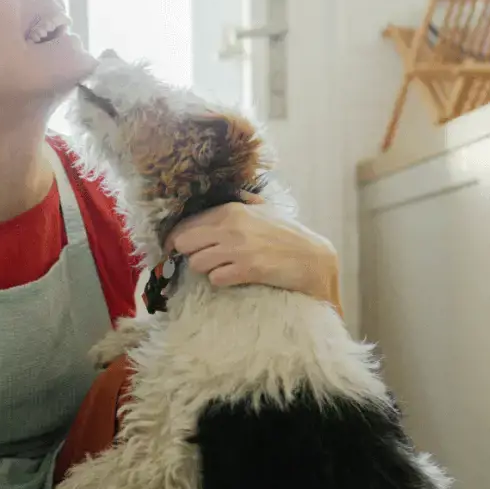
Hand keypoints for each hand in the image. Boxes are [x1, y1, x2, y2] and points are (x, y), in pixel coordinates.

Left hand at [166, 195, 340, 308]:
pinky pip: (216, 279)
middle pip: (184, 243)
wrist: (313, 258)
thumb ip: (238, 207)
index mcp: (231, 210)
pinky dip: (221, 281)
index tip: (175, 249)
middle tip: (201, 260)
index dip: (176, 239)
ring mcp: (238, 248)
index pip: (186, 223)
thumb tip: (217, 208)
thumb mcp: (261, 212)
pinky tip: (234, 278)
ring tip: (222, 268)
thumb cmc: (286, 236)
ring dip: (206, 269)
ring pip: (197, 263)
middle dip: (189, 254)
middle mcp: (231, 226)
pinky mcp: (247, 269)